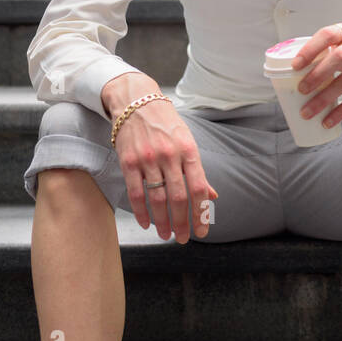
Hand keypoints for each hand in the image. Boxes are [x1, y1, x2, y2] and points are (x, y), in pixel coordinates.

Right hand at [108, 92, 217, 243]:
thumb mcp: (188, 141)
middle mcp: (170, 155)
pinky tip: (146, 223)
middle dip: (182, 223)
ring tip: (166, 235)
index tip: (202, 231)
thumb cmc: (166, 124)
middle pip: (179, 198)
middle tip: (183, 239)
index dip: (202, 213)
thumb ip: (198, 170)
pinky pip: (135, 193)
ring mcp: (148, 159)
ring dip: (162, 222)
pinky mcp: (128, 162)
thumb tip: (212, 196)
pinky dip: (141, 212)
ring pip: (157, 199)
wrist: (136, 101)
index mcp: (189, 151)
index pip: (199, 188)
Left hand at [291, 22, 341, 129]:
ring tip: (308, 111)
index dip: (310, 49)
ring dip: (325, 98)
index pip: (328, 35)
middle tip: (301, 90)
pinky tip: (329, 120)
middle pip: (339, 58)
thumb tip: (299, 71)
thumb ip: (332, 49)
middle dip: (317, 75)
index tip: (296, 65)